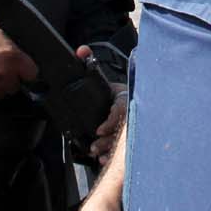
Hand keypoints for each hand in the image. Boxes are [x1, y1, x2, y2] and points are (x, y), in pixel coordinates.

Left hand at [75, 44, 127, 163]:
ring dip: (108, 148)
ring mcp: (129, 127)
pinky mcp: (126, 137)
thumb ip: (90, 62)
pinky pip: (122, 148)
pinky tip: (103, 159)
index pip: (120, 111)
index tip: (99, 130)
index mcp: (124, 99)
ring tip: (97, 153)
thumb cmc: (113, 91)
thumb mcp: (102, 77)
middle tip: (95, 147)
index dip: (110, 122)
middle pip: (121, 131)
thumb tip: (81, 51)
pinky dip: (112, 155)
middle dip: (107, 140)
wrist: (127, 99)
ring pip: (121, 140)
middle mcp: (129, 114)